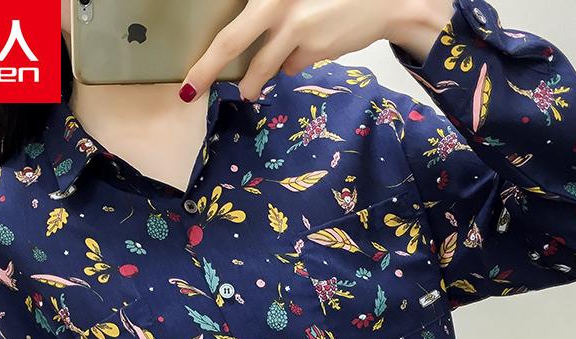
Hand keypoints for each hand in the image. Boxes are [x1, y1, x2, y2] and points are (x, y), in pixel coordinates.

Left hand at [178, 0, 455, 102]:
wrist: (387, 0)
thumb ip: (273, 17)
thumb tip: (253, 51)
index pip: (230, 23)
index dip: (207, 46)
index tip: (188, 67)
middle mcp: (278, 3)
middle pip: (232, 41)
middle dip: (207, 69)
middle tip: (191, 90)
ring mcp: (296, 27)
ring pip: (265, 64)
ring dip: (255, 81)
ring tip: (248, 92)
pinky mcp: (313, 48)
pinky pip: (293, 64)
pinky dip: (298, 61)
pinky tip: (317, 43)